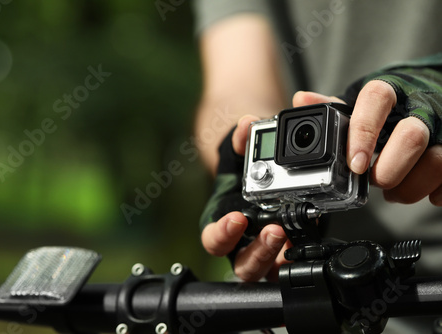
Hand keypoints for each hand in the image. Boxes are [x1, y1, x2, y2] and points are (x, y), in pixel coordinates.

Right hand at [201, 115, 290, 281]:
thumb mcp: (240, 149)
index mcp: (224, 221)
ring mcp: (265, 250)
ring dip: (277, 256)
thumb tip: (247, 124)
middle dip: (257, 251)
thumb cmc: (245, 166)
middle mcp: (242, 241)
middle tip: (274, 231)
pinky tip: (310, 238)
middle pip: (242, 264)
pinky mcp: (288, 250)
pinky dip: (300, 256)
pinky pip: (292, 264)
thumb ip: (241, 137)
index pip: (213, 239)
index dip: (221, 235)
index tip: (236, 219)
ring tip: (290, 235)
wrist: (264, 170)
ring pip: (267, 271)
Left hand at [293, 86, 441, 205]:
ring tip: (394, 192)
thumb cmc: (396, 105)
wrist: (437, 91)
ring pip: (438, 162)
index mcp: (393, 90)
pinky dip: (436, 193)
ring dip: (410, 188)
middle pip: (412, 137)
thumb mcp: (364, 103)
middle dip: (388, 170)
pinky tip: (423, 190)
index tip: (354, 163)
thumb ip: (335, 106)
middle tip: (375, 180)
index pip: (377, 100)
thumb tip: (301, 100)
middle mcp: (424, 105)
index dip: (363, 133)